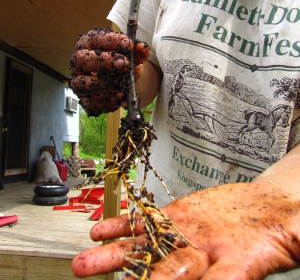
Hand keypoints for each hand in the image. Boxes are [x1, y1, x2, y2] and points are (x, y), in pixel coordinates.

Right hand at [70, 27, 148, 115]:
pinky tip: (120, 96)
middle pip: (81, 59)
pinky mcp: (84, 99)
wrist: (122, 82)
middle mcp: (78, 62)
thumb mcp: (131, 54)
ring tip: (122, 83)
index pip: (94, 38)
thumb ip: (137, 50)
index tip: (128, 44)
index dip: (111, 41)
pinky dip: (106, 100)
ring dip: (104, 83)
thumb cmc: (121, 62)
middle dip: (104, 61)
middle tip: (124, 64)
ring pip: (82, 83)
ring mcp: (78, 81)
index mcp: (87, 44)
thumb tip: (144, 49)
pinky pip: (90, 102)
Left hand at [72, 182, 299, 278]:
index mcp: (235, 267)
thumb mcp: (296, 235)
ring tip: (84, 263)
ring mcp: (187, 236)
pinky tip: (100, 231)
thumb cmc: (282, 228)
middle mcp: (203, 258)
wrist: (268, 210)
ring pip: (147, 248)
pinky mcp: (179, 217)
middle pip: (164, 275)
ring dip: (114, 256)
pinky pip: (148, 223)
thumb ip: (295, 239)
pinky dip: (123, 226)